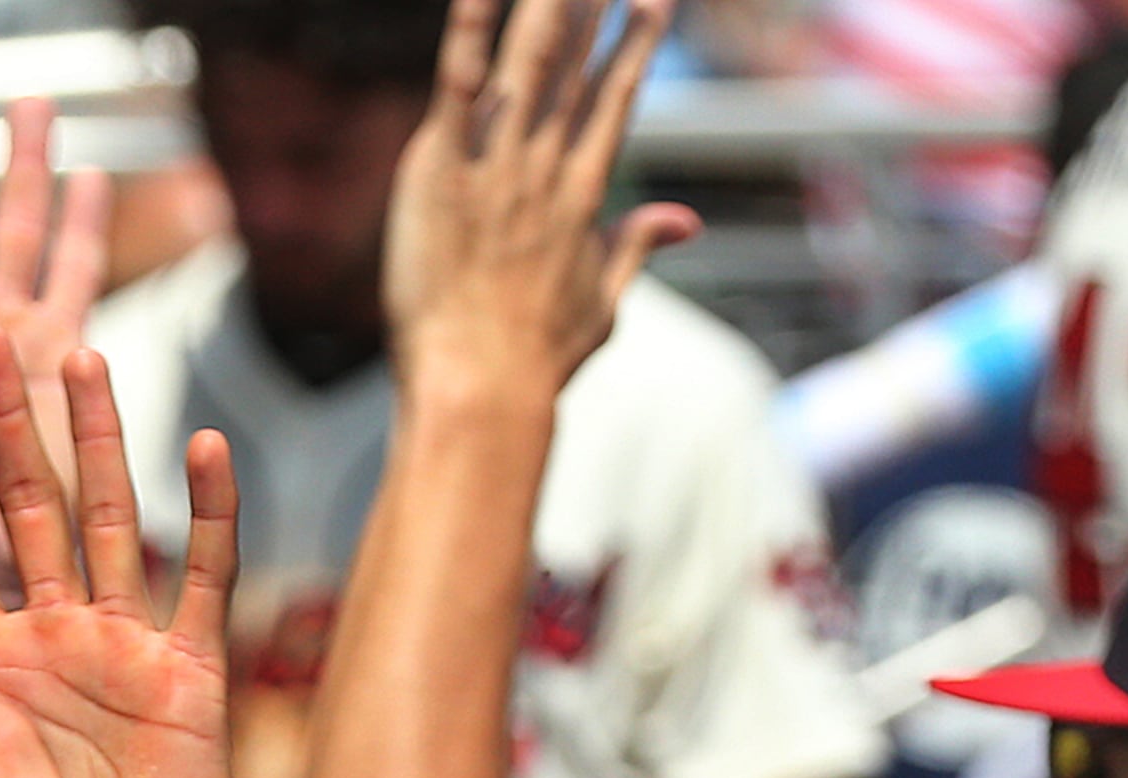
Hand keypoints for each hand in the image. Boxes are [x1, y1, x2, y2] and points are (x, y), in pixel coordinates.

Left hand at [0, 335, 265, 777]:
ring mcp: (122, 649)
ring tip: (78, 351)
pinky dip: (207, 512)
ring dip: (96, 439)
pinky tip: (201, 442)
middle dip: (0, 423)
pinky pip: (203, 577)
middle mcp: (47, 639)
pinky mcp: (190, 674)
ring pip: (107, 518)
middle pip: (23, 505)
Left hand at [382, 0, 699, 416]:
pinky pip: (456, 86)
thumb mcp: (601, 303)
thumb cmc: (535, 363)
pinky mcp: (442, 172)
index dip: (634, 45)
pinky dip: (466, 32)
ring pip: (528, 59)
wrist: (481, 390)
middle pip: (574, 63)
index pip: (614, 99)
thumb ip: (637, 248)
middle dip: (591, 4)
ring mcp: (495, 166)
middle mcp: (544, 168)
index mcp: (582, 194)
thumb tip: (685, 221)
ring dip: (546, 4)